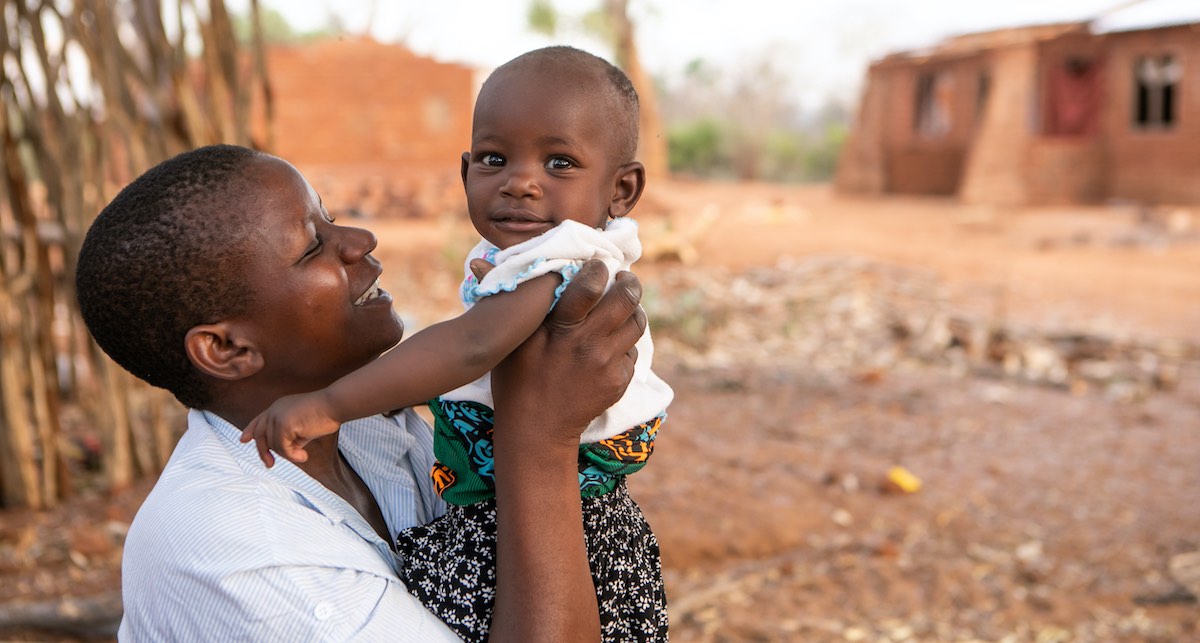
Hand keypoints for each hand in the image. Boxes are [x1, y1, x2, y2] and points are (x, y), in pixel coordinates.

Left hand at [239, 391, 341, 466]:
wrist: (334, 405)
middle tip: (269, 465)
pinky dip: (292, 456)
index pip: (259, 420)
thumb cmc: (324, 416)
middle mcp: (274, 410)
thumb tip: (282, 453)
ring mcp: (277, 416)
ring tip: (303, 456)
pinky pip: (282, 448)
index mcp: (278, 407)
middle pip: (260, 435)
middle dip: (263, 452)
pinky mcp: (284, 424)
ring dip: (287, 454)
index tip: (243, 440)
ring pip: (273, 445)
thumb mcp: (303, 428)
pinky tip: (304, 456)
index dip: (250, 430)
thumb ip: (290, 438)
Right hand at [491, 259, 643, 445]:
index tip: (598, 264)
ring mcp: (607, 364)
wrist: (536, 431)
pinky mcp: (618, 381)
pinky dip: (626, 341)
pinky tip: (613, 340)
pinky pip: (633, 351)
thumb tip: (478, 260)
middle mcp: (588, 344)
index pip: (589, 285)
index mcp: (561, 329)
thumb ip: (506, 299)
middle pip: (625, 300)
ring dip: (633, 309)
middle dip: (629, 283)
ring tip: (624, 305)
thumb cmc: (515, 381)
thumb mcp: (508, 341)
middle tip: (624, 278)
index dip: (598, 269)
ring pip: (636, 324)